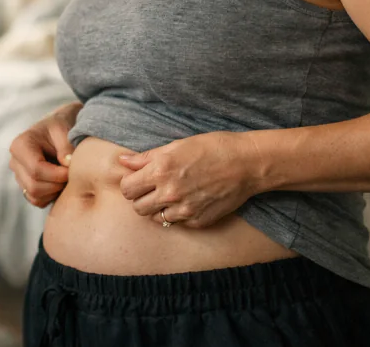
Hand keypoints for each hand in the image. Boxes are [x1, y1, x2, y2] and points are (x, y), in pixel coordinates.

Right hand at [9, 101, 80, 207]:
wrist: (57, 131)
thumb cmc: (59, 128)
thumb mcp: (63, 129)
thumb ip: (65, 146)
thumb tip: (66, 164)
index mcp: (20, 145)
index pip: (36, 169)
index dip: (56, 174)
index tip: (71, 170)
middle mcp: (15, 162)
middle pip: (34, 186)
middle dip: (57, 184)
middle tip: (72, 175)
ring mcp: (19, 176)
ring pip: (35, 196)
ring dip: (55, 191)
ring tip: (67, 177)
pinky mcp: (26, 186)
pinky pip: (37, 201)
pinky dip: (51, 196)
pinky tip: (60, 182)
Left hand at [118, 131, 261, 228]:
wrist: (246, 164)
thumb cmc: (212, 148)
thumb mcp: (176, 146)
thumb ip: (146, 157)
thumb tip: (123, 160)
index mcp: (161, 170)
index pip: (127, 189)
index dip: (130, 183)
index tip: (138, 179)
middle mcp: (169, 193)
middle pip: (137, 207)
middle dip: (140, 198)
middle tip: (152, 188)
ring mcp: (184, 210)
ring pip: (154, 218)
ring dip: (157, 208)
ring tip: (170, 195)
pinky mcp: (198, 221)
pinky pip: (176, 223)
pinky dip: (177, 214)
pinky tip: (187, 200)